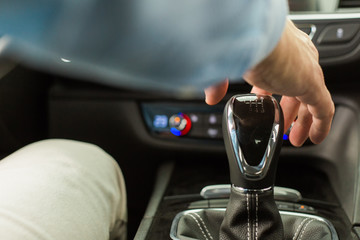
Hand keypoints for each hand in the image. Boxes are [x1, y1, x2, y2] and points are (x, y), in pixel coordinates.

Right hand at [204, 19, 333, 146]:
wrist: (253, 34)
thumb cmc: (241, 43)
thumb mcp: (228, 66)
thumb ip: (219, 81)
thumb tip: (211, 96)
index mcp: (277, 50)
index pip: (277, 73)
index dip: (270, 92)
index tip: (264, 105)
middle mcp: (295, 58)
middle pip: (296, 89)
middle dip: (288, 109)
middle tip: (281, 124)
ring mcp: (306, 71)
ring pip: (310, 100)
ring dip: (303, 120)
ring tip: (295, 137)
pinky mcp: (313, 84)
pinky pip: (323, 110)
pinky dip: (320, 125)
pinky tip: (315, 138)